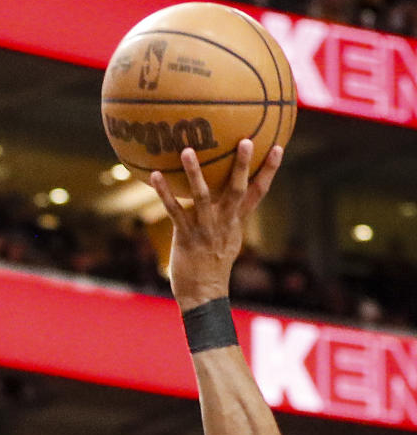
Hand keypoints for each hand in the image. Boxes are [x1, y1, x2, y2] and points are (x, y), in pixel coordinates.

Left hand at [151, 140, 282, 310]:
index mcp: (237, 221)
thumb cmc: (212, 265)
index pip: (259, 192)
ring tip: (187, 151)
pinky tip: (155, 175)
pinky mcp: (185, 236)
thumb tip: (226, 197)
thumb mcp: (227, 239)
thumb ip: (228, 216)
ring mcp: (205, 229)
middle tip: (247, 141)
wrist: (203, 294)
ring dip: (194, 173)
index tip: (279, 146)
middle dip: (242, 165)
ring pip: (202, 196)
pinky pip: (174, 210)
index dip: (269, 170)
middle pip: (237, 190)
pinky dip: (164, 193)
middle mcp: (224, 222)